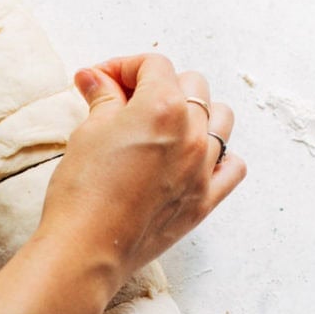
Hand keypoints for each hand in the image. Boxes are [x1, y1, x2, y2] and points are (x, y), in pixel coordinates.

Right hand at [38, 53, 245, 291]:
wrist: (87, 248)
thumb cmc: (83, 191)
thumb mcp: (88, 132)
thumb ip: (103, 99)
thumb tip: (97, 78)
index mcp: (163, 107)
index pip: (154, 65)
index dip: (124, 67)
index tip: (104, 81)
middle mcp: (192, 134)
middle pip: (191, 86)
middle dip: (159, 86)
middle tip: (127, 104)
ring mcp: (203, 169)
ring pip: (221, 120)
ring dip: (197, 113)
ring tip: (167, 127)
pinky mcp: (204, 201)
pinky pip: (232, 167)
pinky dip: (220, 157)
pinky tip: (195, 159)